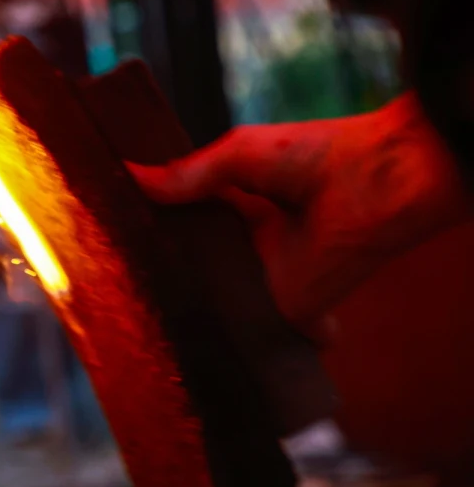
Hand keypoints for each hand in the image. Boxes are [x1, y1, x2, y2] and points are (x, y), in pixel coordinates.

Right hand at [128, 94, 470, 332]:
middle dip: (159, 269)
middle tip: (111, 271)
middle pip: (192, 265)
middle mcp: (247, 248)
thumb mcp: (237, 153)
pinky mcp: (282, 311)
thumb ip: (188, 174)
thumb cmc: (315, 155)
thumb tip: (128, 177)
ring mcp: (262, 281)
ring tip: (130, 304)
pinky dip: (220, 332)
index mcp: (237, 208)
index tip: (111, 231)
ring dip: (182, 304)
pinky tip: (175, 329)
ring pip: (211, 300)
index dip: (152, 227)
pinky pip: (244, 328)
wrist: (376, 183)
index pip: (184, 225)